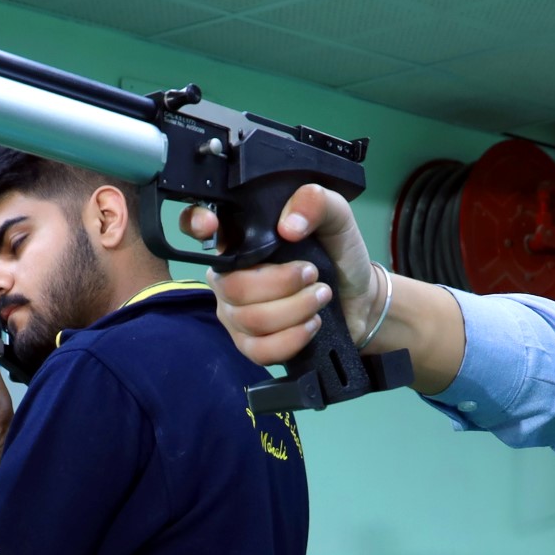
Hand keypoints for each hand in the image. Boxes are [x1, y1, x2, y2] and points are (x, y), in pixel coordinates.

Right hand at [182, 183, 374, 365]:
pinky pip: (259, 350)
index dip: (195, 224)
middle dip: (281, 283)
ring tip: (321, 296)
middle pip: (233, 287)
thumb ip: (318, 204)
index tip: (210, 225)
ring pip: (250, 320)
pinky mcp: (250, 346)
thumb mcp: (336, 219)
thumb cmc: (338, 255)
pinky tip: (312, 324)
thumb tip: (289, 225)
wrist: (360, 299)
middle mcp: (228, 276)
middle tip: (313, 274)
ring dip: (294, 309)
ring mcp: (235, 314)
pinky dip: (292, 339)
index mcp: (239, 240)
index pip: (197, 227)